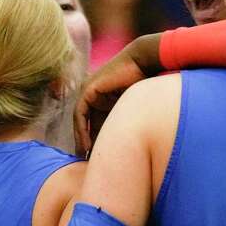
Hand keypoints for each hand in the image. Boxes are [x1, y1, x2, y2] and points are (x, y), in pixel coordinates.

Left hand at [75, 35, 160, 154]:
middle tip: (87, 162)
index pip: (95, 124)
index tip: (96, 159)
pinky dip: (81, 130)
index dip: (95, 141)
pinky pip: (80, 114)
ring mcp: (88, 91)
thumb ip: (122, 123)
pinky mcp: (87, 90)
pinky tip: (86, 144)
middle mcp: (93, 95)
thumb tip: (122, 145)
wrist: (144, 63)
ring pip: (81, 120)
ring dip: (82, 139)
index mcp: (103, 99)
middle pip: (86, 124)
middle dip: (87, 143)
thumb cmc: (145, 83)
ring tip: (85, 156)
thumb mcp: (129, 108)